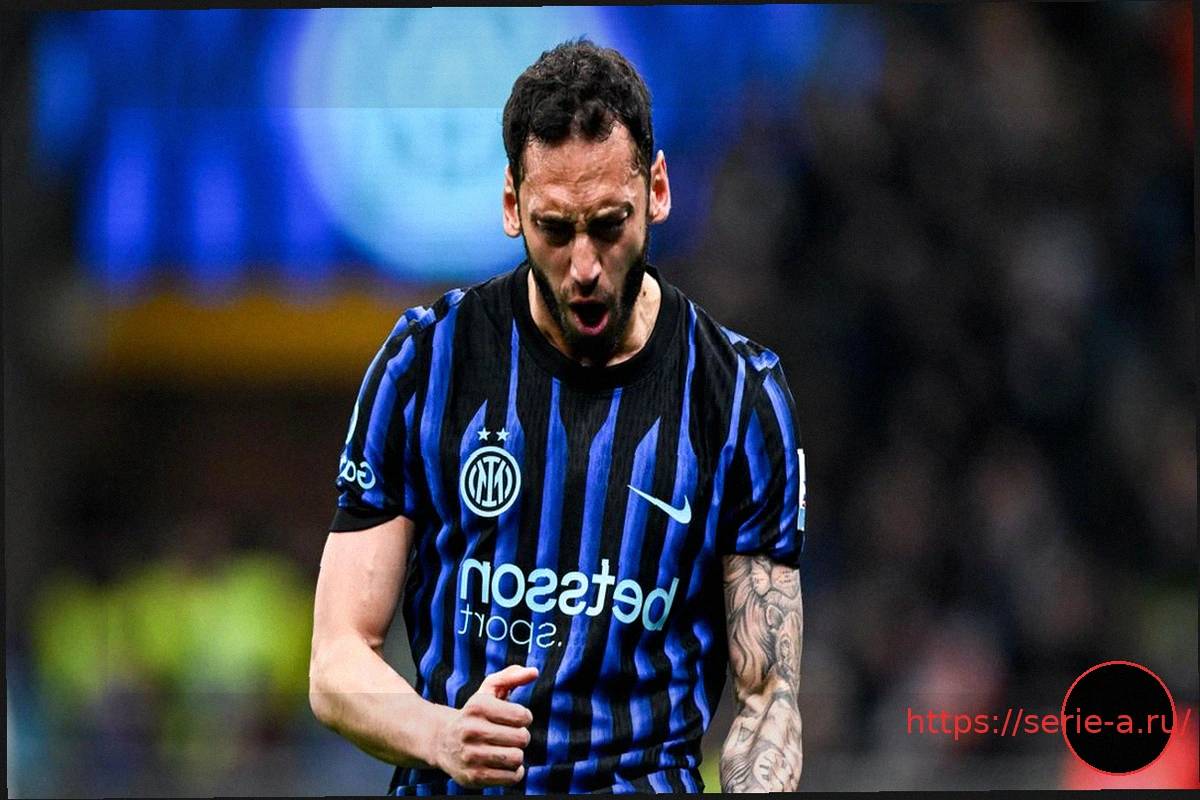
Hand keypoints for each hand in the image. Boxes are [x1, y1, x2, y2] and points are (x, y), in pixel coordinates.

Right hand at [432, 664, 537, 787]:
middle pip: (522, 738)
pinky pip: (511, 777)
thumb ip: (512, 677)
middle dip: (521, 737)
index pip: (522, 715)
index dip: (524, 717)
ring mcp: (471, 756)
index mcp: (477, 707)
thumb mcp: (488, 691)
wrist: (442, 742)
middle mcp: (471, 731)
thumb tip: (534, 672)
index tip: (515, 718)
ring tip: (505, 750)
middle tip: (509, 736)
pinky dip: (514, 772)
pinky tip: (503, 765)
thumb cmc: (474, 714)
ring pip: (517, 758)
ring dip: (517, 755)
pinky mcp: (474, 777)